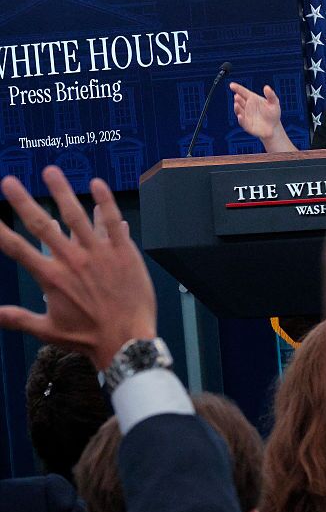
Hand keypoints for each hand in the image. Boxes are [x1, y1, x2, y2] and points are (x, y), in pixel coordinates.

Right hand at [0, 167, 155, 368]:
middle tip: (8, 181)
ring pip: (77, 216)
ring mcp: (99, 254)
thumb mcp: (47, 329)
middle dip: (22, 201)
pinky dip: (105, 202)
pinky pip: (113, 222)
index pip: (17, 249)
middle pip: (42, 224)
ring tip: (51, 171)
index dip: (0, 231)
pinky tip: (98, 184)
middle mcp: (72, 260)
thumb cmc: (88, 337)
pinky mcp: (124, 252)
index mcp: (51, 277)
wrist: (127, 340)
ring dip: (62, 191)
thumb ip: (18, 318)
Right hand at [230, 82, 283, 142]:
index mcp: (252, 99)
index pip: (243, 92)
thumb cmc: (273, 114)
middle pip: (240, 101)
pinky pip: (242, 122)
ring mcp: (246, 115)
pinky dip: (241, 119)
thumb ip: (271, 95)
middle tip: (237, 96)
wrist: (274, 128)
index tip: (231, 85)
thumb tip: (266, 87)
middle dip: (238, 99)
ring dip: (237, 108)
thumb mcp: (274, 103)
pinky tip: (240, 116)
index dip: (237, 88)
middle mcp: (247, 106)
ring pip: (239, 111)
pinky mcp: (246, 125)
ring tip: (237, 104)